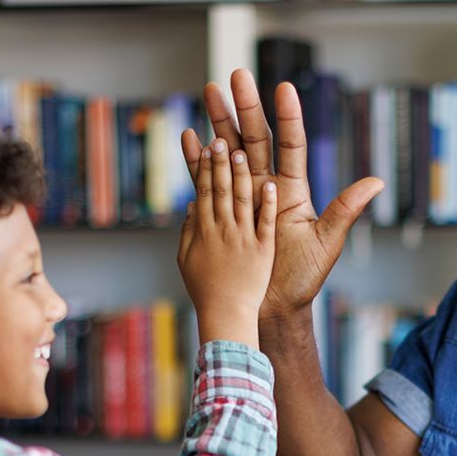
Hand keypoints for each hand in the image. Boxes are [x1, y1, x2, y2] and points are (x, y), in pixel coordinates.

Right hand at [176, 138, 276, 347]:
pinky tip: (270, 186)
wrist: (228, 318)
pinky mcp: (262, 251)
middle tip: (220, 137)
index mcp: (206, 230)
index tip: (206, 145)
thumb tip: (191, 206)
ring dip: (242, 175)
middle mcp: (225, 230)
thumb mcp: (186, 261)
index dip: (205, 167)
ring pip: (242, 199)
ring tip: (242, 151)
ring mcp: (245, 239)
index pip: (206, 190)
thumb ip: (189, 232)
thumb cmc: (206, 292)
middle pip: (222, 188)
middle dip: (221, 162)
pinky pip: (265, 224)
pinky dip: (267, 206)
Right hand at [181, 70, 383, 320]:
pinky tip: (190, 136)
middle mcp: (267, 187)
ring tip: (209, 92)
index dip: (288, 117)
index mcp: (292, 190)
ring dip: (218, 122)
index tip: (283, 88)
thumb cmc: (303, 279)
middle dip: (245, 107)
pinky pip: (207, 181)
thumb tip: (376, 183)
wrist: (273, 307)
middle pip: (254, 139)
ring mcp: (242, 197)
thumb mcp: (326, 243)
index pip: (290, 144)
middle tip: (235, 76)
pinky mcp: (223, 212)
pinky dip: (197, 160)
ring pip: (229, 152)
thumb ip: (345, 210)